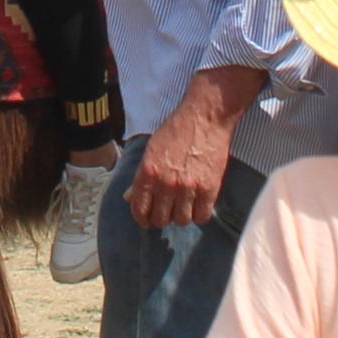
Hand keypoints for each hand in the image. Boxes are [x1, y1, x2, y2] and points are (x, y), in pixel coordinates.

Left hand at [127, 85, 241, 230]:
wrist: (205, 117)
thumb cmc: (176, 130)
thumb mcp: (151, 149)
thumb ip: (140, 176)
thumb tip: (128, 197)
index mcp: (148, 172)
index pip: (139, 210)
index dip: (142, 219)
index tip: (146, 219)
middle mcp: (166, 183)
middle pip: (160, 219)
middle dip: (161, 218)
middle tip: (166, 210)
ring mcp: (188, 187)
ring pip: (181, 221)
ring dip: (180, 216)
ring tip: (183, 206)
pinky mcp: (209, 189)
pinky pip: (202, 216)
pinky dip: (199, 214)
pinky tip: (198, 205)